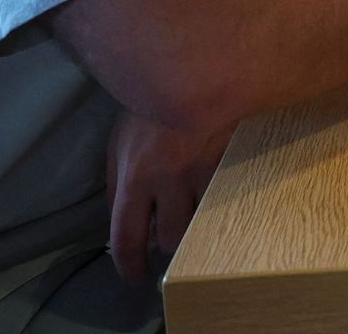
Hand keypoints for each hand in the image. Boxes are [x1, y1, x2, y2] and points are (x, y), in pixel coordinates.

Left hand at [104, 108, 233, 282]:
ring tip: (192, 213)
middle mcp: (170, 179)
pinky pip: (226, 198)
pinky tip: (217, 192)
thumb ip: (115, 184)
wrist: (190, 71)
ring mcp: (206, 170)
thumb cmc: (148, 109)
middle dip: (166, 242)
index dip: (130, 266)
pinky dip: (219, 203)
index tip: (136, 275)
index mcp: (135, 176)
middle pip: (171, 239)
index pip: (128, 239)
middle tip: (168, 233)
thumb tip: (118, 222)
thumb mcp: (118, 143)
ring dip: (194, 225)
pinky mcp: (232, 161)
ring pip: (203, 224)